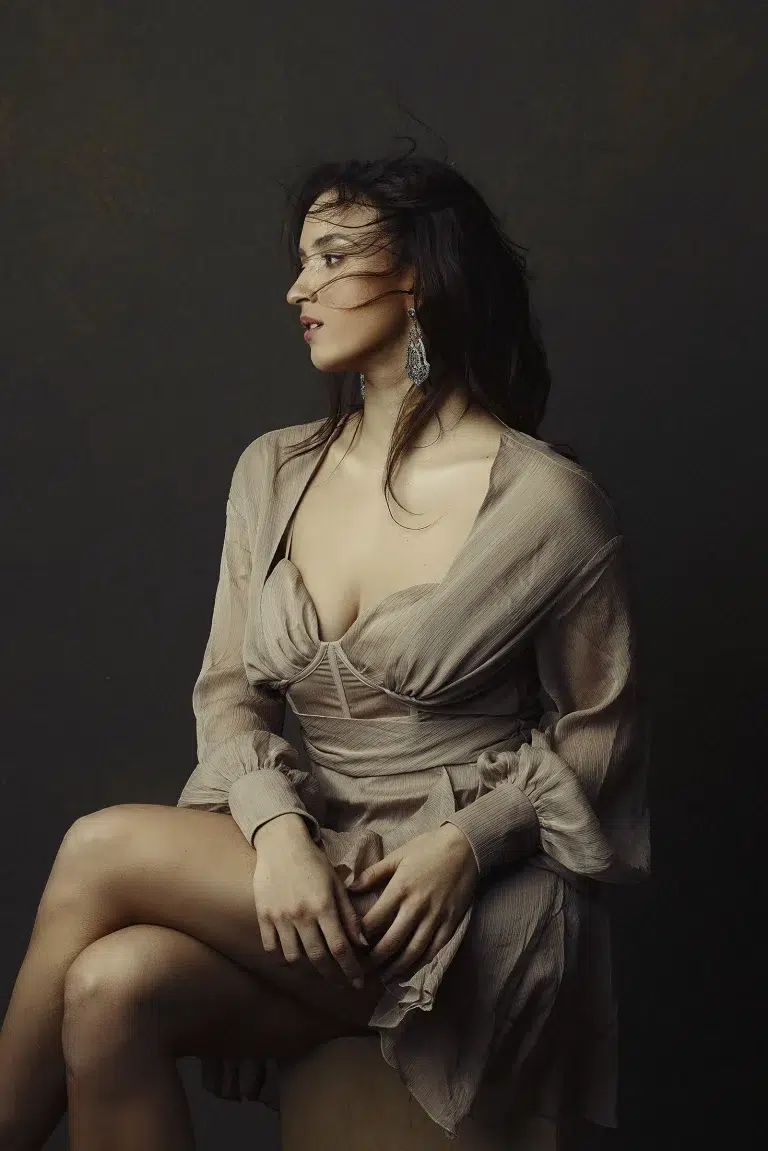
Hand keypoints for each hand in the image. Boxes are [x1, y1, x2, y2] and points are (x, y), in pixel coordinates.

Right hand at [252, 818, 368, 988]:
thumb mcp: (336, 884)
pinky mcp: (263, 915)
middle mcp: (301, 915)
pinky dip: (282, 956)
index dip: (350, 970)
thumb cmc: (314, 862)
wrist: (281, 843)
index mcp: (323, 906)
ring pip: (293, 957)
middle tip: (341, 982)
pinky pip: (271, 947)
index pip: (340, 948)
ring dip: (307, 968)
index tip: (358, 983)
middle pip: (318, 958)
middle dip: (332, 975)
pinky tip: (293, 955)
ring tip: (317, 967)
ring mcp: (280, 916)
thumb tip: (362, 944)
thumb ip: (349, 915)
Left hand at [348, 823, 478, 980]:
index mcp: (400, 889)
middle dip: (373, 960)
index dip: (360, 938)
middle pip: (391, 942)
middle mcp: (416, 907)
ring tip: (382, 978)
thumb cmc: (428, 848)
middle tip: (360, 971)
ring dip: (395, 969)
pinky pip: (433, 950)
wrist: (465, 847)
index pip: (374, 921)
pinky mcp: (450, 923)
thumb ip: (373, 874)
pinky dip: (419, 964)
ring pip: (412, 952)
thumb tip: (350, 888)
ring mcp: (435, 917)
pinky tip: (408, 971)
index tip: (350, 946)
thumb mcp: (398, 855)